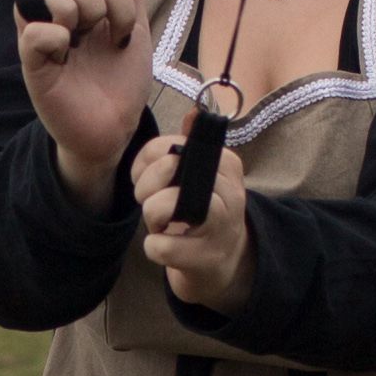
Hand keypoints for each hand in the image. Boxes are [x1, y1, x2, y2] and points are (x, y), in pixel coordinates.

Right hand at [17, 0, 153, 204]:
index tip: (123, 28)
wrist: (117, 127)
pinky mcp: (33, 66)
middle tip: (104, 36)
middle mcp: (55, 16)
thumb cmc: (119, 77)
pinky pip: (33, 31)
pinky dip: (55, 36)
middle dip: (100, 2)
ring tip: (85, 46)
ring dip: (81, 17)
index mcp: (77, 3)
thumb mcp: (133, 21)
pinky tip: (67, 54)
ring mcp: (41, 38)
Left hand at [132, 124, 255, 314]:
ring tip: (164, 225)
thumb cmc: (205, 213)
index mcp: (227, 165)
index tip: (149, 179)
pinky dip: (153, 247)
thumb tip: (195, 113)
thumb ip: (192, 145)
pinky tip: (166, 247)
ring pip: (161, 205)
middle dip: (146, 189)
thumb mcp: (204, 175)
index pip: (171, 146)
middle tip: (155, 203)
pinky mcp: (206, 259)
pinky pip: (159, 246)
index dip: (147, 163)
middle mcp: (230, 192)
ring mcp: (221, 227)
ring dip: (151, 217)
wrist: (226, 263)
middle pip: (167, 169)